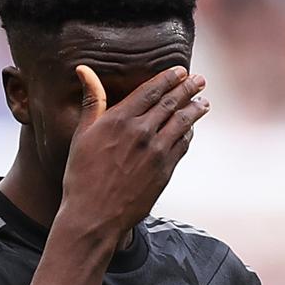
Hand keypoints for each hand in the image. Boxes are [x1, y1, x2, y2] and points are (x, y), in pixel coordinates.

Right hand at [59, 64, 208, 242]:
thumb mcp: (82, 135)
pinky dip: (188, 135)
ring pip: (182, 123)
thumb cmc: (81, 177)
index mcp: (119, 119)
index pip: (151, 90)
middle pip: (171, 103)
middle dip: (188, 88)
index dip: (168, 78)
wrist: (94, 216)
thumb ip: (91, 101)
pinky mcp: (164, 172)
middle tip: (200, 79)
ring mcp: (156, 152)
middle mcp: (141, 132)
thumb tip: (83, 69)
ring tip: (203, 103)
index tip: (179, 71)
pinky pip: (182, 146)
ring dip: (195, 110)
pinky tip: (190, 131)